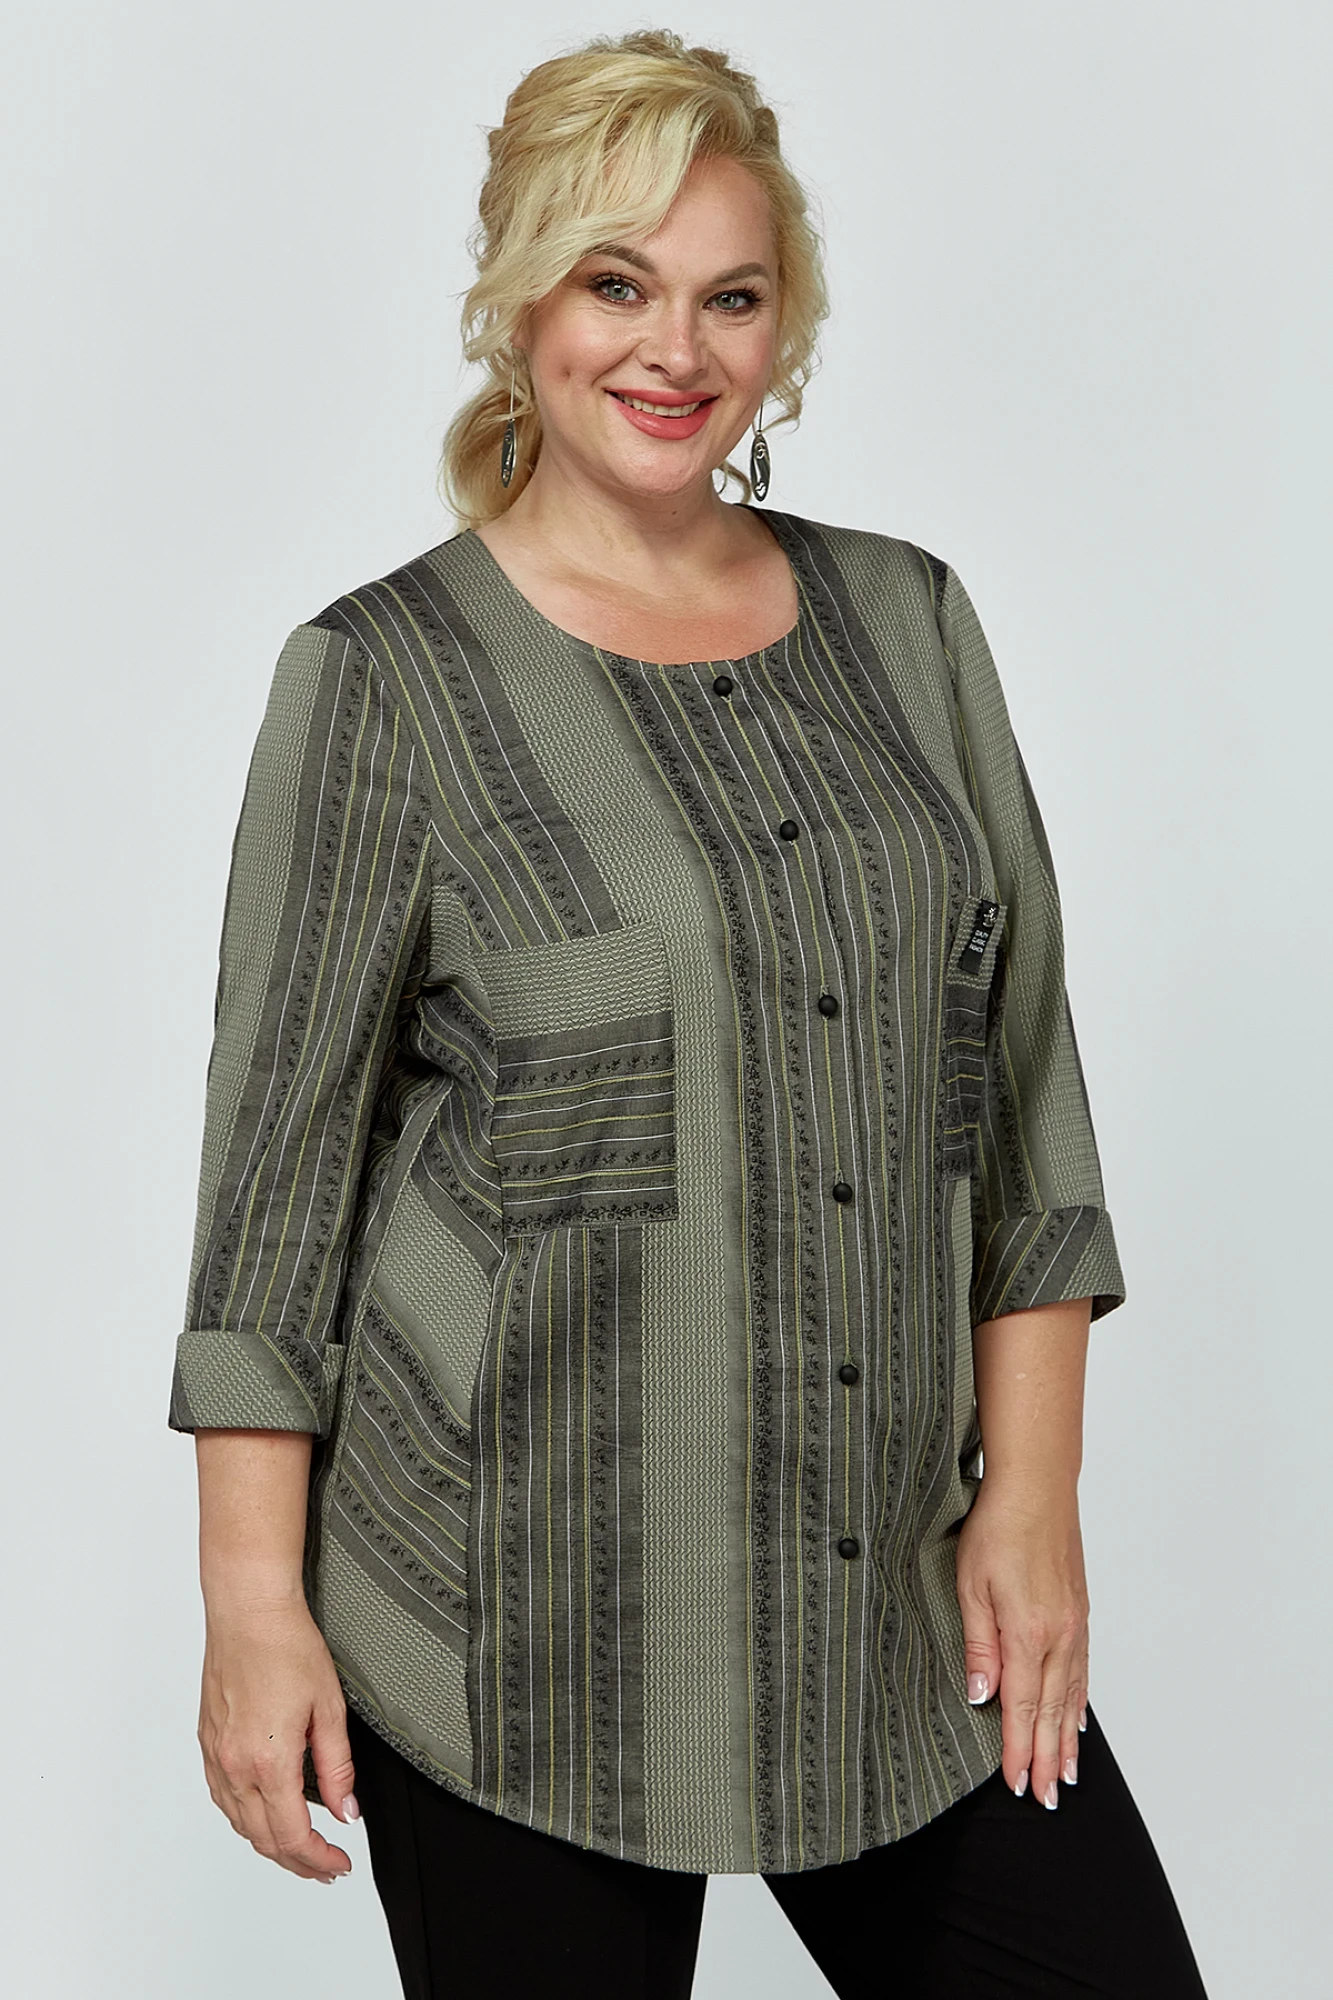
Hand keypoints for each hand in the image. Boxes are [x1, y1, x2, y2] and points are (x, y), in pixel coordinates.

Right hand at [198, 1590, 358, 1883]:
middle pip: (263, 1838)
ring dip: (269, 1843)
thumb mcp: (329, 1708)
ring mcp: (216, 1756)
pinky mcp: (206, 1742)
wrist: (247, 1612)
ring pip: (239, 1823)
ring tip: (299, 1849)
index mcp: (268, 1763)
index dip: (318, 1860)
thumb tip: (346, 1811)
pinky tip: (262, 1814)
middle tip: (324, 1868)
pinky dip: (244, 1818)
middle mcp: (235, 1766)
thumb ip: (337, 1767)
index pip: (292, 1835)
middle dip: (297, 1861)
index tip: (337, 1866)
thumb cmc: (287, 1647)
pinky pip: (223, 1798)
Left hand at [954, 1479, 1088, 1808]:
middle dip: (1047, 1759)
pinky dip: (1079, 1700)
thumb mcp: (970, 1586)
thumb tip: (983, 1696)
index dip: (1018, 1751)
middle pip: (1051, 1712)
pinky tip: (1075, 1716)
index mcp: (1028, 1635)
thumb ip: (979, 1646)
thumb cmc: (997, 1528)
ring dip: (1067, 1738)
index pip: (1021, 1709)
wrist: (1037, 1488)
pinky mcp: (1079, 1611)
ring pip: (1071, 1695)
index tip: (1016, 1784)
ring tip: (1065, 1773)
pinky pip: (1082, 1669)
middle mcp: (1059, 1637)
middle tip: (1045, 1798)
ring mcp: (1074, 1625)